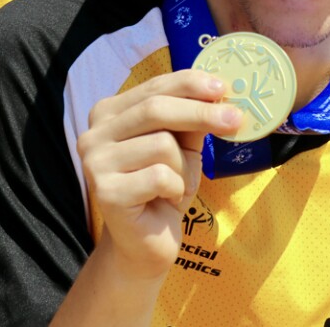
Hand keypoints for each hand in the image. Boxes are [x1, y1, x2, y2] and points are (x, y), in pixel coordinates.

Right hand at [77, 70, 241, 282]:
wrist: (144, 244)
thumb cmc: (163, 189)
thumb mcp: (181, 147)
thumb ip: (190, 120)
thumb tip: (218, 93)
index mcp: (108, 113)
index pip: (152, 87)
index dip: (188, 84)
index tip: (222, 87)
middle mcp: (94, 132)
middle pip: (155, 109)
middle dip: (200, 112)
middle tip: (235, 119)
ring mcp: (95, 161)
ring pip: (161, 145)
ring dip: (183, 169)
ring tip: (175, 186)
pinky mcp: (105, 191)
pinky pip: (160, 177)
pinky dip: (174, 189)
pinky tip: (164, 201)